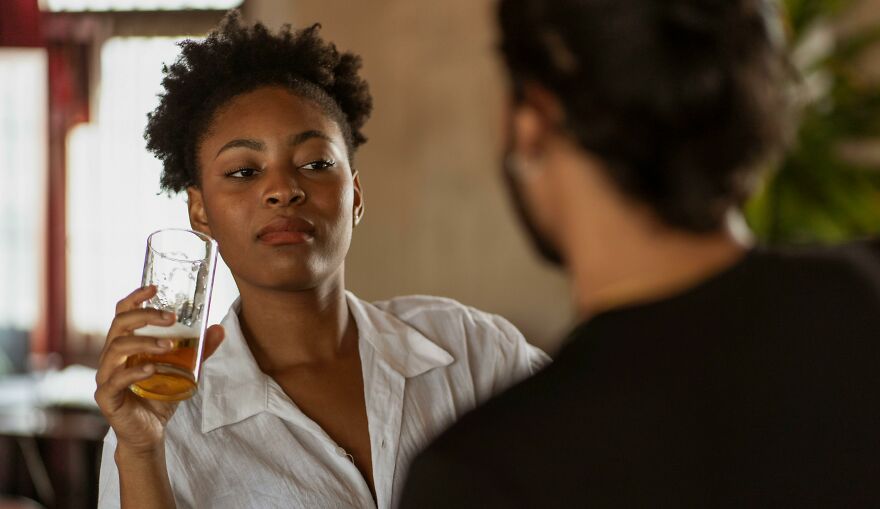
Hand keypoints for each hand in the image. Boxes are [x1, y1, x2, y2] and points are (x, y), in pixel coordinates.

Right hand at [94, 285, 223, 454]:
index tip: (154, 287)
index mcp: (125, 345)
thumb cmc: (159, 397)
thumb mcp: (184, 371)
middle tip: (171, 317)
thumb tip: (219, 329)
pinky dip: (134, 371)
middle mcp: (111, 357)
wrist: (150, 433)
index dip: (135, 298)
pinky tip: (152, 369)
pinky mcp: (107, 397)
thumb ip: (199, 351)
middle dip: (145, 316)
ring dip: (144, 341)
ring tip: (169, 346)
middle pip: (119, 325)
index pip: (123, 314)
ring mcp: (106, 376)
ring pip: (116, 348)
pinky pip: (115, 380)